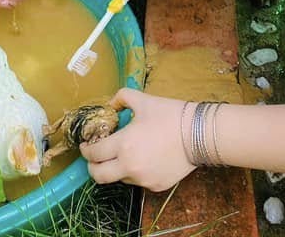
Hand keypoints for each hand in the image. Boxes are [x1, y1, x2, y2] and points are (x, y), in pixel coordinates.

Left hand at [80, 89, 195, 190]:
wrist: (199, 134)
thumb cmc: (170, 115)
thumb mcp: (143, 100)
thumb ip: (121, 97)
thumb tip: (110, 104)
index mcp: (123, 145)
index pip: (93, 154)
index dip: (85, 149)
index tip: (86, 144)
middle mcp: (129, 167)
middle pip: (98, 176)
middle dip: (92, 166)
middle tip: (95, 157)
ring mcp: (143, 180)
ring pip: (119, 178)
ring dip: (116, 168)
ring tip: (125, 154)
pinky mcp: (156, 187)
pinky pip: (138, 181)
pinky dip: (136, 172)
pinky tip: (145, 158)